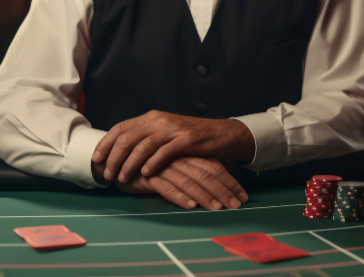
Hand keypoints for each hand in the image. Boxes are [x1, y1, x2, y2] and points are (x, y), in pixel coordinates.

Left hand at [93, 110, 254, 183]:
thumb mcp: (164, 132)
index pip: (121, 128)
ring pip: (143, 146)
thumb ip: (145, 137)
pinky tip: (145, 174)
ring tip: (122, 178)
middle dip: (114, 157)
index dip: (106, 143)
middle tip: (107, 173)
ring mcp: (172, 129)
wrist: (220, 134)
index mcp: (151, 117)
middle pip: (127, 138)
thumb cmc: (189, 137)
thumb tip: (121, 151)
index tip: (96, 158)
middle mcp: (158, 120)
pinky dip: (152, 163)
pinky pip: (164, 152)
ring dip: (129, 164)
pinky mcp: (186, 140)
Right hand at [115, 156, 248, 209]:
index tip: (243, 196)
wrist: (120, 159)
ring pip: (189, 181)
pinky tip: (190, 205)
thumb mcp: (176, 166)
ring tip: (218, 207)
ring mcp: (164, 167)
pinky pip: (166, 187)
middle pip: (205, 174)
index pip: (214, 167)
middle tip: (236, 206)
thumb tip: (218, 184)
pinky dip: (179, 196)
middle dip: (223, 191)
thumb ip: (194, 170)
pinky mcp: (148, 176)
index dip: (229, 182)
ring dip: (205, 195)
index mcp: (188, 155)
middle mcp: (179, 159)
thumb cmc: (153, 165)